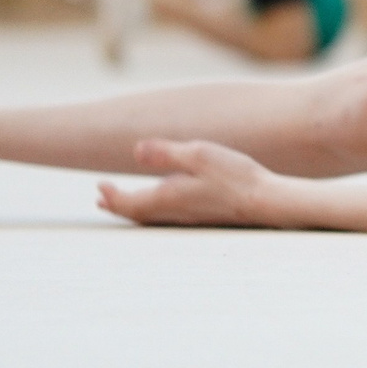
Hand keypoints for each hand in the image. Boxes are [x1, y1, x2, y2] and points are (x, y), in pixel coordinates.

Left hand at [97, 138, 285, 227]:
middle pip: (139, 214)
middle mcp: (176, 212)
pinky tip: (166, 204)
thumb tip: (136, 150)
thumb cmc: (235, 176)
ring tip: (124, 204)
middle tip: (102, 200)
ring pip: (154, 217)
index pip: (129, 203)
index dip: (112, 197)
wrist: (267, 202)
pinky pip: (170, 217)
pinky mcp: (206, 217)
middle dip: (119, 206)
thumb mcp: (199, 154)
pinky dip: (155, 211)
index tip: (99, 188)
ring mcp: (192, 217)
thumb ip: (166, 153)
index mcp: (169, 197)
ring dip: (135, 209)